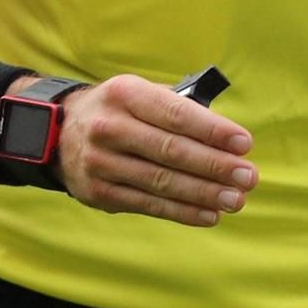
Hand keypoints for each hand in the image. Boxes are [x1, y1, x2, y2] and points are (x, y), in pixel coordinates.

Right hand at [51, 74, 257, 224]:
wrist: (58, 134)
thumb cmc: (119, 111)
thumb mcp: (141, 94)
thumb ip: (180, 109)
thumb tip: (227, 139)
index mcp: (125, 94)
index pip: (176, 114)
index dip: (213, 130)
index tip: (244, 144)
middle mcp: (109, 127)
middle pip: (171, 151)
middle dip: (215, 166)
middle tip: (248, 177)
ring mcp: (101, 163)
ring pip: (162, 182)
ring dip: (204, 193)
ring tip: (236, 199)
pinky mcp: (99, 193)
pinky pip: (149, 205)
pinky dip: (183, 212)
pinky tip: (210, 214)